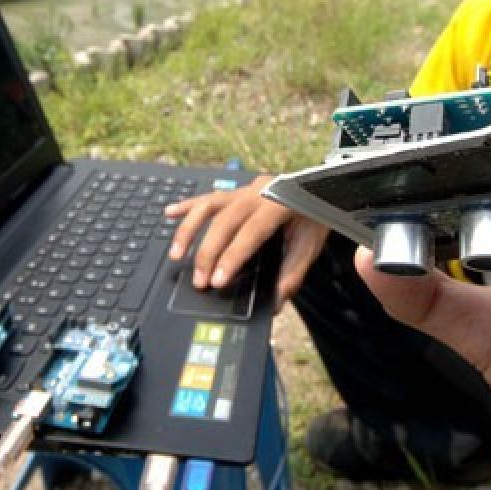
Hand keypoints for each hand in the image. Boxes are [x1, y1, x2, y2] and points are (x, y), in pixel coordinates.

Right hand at [165, 175, 329, 306]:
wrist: (321, 187)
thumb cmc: (317, 214)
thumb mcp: (312, 245)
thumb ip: (293, 274)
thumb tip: (275, 302)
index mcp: (280, 204)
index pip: (250, 233)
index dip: (231, 258)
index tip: (217, 281)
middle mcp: (259, 193)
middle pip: (224, 222)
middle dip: (207, 254)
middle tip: (199, 281)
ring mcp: (246, 189)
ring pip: (210, 205)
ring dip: (190, 230)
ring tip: (177, 255)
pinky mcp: (238, 191)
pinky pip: (209, 197)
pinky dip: (188, 206)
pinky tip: (169, 213)